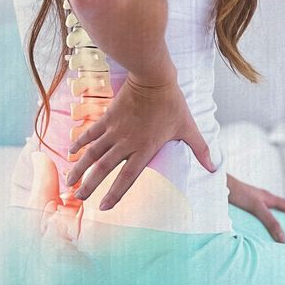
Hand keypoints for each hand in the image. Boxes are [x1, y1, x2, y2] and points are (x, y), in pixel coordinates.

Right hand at [66, 71, 215, 209]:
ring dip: (79, 167)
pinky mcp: (107, 117)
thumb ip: (200, 149)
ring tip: (69, 181)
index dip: (115, 194)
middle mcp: (126, 142)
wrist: (153, 77)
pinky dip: (79, 142)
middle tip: (77, 198)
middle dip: (89, 185)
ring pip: (92, 153)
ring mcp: (114, 130)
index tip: (103, 207)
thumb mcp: (188, 127)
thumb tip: (215, 168)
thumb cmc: (172, 103)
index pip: (127, 177)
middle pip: (103, 169)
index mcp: (145, 149)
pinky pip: (90, 133)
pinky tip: (70, 152)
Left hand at [227, 174, 284, 242]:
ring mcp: (254, 201)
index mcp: (269, 198)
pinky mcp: (244, 205)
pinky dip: (264, 221)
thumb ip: (270, 221)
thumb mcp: (257, 207)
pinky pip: (259, 214)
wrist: (218, 184)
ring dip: (278, 219)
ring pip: (271, 211)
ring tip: (283, 230)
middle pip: (283, 208)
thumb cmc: (237, 193)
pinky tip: (259, 229)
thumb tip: (284, 238)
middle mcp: (263, 199)